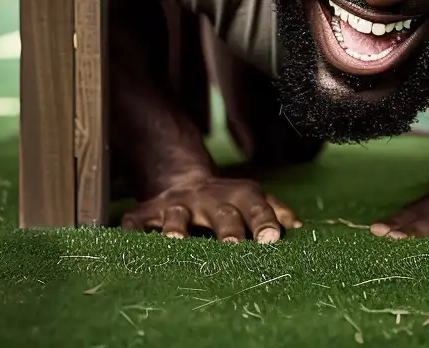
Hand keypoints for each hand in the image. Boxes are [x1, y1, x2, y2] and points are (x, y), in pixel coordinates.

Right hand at [121, 173, 298, 242]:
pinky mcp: (147, 214)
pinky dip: (133, 231)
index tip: (272, 238)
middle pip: (222, 213)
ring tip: (176, 239)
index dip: (264, 221)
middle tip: (234, 245)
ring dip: (177, 227)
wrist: (183, 181)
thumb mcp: (251, 198)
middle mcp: (208, 199)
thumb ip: (273, 210)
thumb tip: (299, 227)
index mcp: (238, 195)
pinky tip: (129, 240)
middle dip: (229, 228)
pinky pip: (135, 223)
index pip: (256, 207)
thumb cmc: (225, 200)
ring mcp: (177, 206)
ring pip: (178, 216)